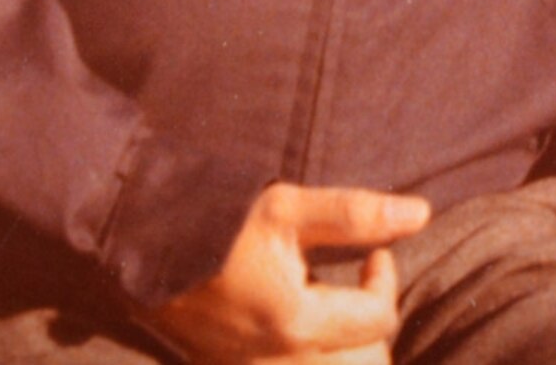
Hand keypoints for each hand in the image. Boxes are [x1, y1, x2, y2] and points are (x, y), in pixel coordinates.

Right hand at [146, 182, 428, 364]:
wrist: (134, 243)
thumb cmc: (211, 220)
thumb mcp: (285, 207)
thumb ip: (355, 215)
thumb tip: (421, 214)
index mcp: (295, 324)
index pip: (379, 320)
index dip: (386, 280)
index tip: (372, 255)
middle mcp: (274, 362)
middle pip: (363, 363)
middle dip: (370, 326)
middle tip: (356, 286)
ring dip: (343, 348)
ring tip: (330, 306)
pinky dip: (309, 354)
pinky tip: (296, 323)